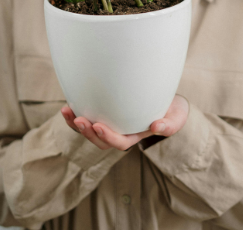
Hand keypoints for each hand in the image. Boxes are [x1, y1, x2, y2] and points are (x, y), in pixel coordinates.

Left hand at [61, 94, 188, 151]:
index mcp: (135, 136)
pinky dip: (76, 112)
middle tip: (79, 120)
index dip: (107, 136)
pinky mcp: (105, 111)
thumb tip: (156, 127)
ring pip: (90, 130)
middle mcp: (120, 132)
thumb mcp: (176, 118)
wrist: (167, 99)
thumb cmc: (172, 110)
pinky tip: (68, 103)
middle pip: (100, 140)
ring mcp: (111, 122)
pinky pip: (89, 115)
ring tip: (66, 111)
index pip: (119, 142)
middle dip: (87, 133)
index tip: (98, 125)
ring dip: (76, 123)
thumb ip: (170, 125)